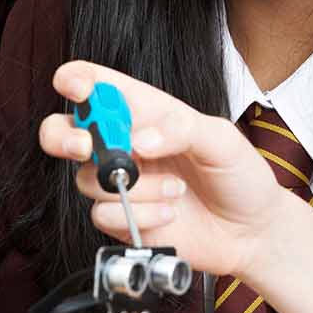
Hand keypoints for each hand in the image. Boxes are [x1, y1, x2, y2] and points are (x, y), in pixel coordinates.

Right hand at [38, 60, 312, 280]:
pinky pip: (103, 214)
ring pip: (87, 179)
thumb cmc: (238, 176)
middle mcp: (123, 145)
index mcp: (144, 111)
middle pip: (62, 132)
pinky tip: (169, 212)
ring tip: (176, 188)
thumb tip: (139, 139)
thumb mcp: (222, 139)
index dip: (75, 80)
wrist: (250, 232)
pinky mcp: (121, 219)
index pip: (95, 85)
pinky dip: (139, 215)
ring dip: (133, 186)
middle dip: (64, 137)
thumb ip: (181, 128)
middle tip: (87, 146)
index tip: (74, 86)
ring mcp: (119, 183)